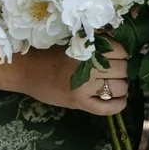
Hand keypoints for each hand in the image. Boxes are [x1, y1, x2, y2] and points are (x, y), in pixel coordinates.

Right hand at [13, 45, 129, 114]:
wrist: (26, 70)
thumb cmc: (48, 53)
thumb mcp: (74, 42)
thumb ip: (95, 44)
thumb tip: (119, 45)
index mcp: (89, 48)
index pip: (121, 51)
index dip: (121, 55)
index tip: (115, 58)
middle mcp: (89, 66)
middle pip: (122, 69)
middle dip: (121, 70)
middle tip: (111, 72)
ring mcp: (85, 86)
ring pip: (120, 87)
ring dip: (120, 86)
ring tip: (111, 85)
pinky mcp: (80, 103)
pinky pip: (108, 108)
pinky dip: (119, 104)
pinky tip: (120, 100)